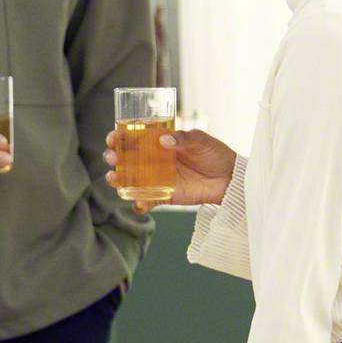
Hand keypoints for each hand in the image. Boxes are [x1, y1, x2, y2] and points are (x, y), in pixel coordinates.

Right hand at [103, 124, 237, 208]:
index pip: (133, 138)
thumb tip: (164, 140)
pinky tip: (137, 203)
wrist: (230, 178)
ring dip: (118, 181)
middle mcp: (154, 161)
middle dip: (113, 158)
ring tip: (113, 179)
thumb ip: (183, 138)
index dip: (119, 138)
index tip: (113, 138)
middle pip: (126, 159)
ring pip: (130, 181)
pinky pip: (147, 201)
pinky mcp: (164, 196)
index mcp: (159, 143)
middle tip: (111, 158)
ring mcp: (157, 179)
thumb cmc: (215, 154)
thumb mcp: (201, 140)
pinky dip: (139, 204)